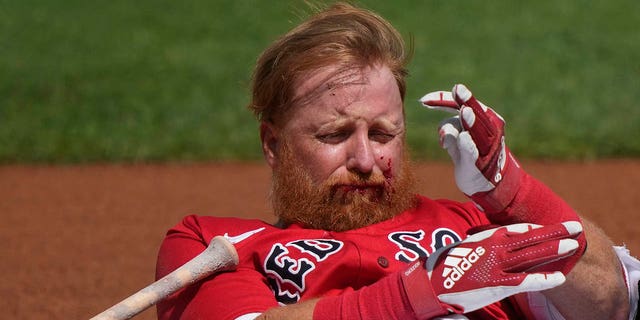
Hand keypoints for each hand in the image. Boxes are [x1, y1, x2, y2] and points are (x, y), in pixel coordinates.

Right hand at [401, 222, 582, 316]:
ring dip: (553, 250)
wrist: (431, 282)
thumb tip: (487, 237)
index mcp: (486, 238)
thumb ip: (480, 243)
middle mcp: (494, 248)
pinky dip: (543, 279)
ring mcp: (497, 265)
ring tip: (574, 246)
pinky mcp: (496, 284)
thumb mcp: (463, 248)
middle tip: (575, 226)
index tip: (554, 225)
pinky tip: (560, 278)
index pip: (517, 230)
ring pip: (531, 255)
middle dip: (554, 232)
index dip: (538, 227)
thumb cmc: (443, 266)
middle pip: (531, 238)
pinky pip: (525, 281)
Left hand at [420, 84, 521, 212]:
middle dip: (466, 101)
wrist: (487, 183)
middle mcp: (488, 129)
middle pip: (474, 112)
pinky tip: (464, 137)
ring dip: (470, 121)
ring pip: (476, 130)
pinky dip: (468, 144)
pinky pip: (473, 151)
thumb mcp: (459, 138)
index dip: (444, 99)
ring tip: (465, 112)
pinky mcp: (479, 162)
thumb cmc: (471, 153)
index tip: (424, 100)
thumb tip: (436, 121)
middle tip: (458, 90)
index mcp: (482, 119)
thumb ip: (450, 127)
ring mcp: (486, 145)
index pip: (462, 105)